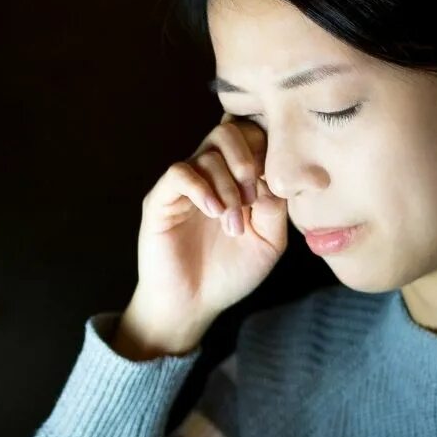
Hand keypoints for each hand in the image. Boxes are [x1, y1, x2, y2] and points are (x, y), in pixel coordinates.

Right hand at [113, 114, 288, 358]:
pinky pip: (179, 173)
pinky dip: (202, 189)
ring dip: (229, 189)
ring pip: (207, 154)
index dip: (266, 151)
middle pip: (227, 131)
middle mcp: (209, 175)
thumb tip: (276, 176)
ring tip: (233, 225)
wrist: (193, 305)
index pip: (251, 136)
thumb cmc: (230, 273)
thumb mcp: (269, 241)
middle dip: (246, 159)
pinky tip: (213, 213)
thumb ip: (276, 206)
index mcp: (236, 179)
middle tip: (252, 197)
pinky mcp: (160, 200)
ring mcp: (184, 186)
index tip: (274, 186)